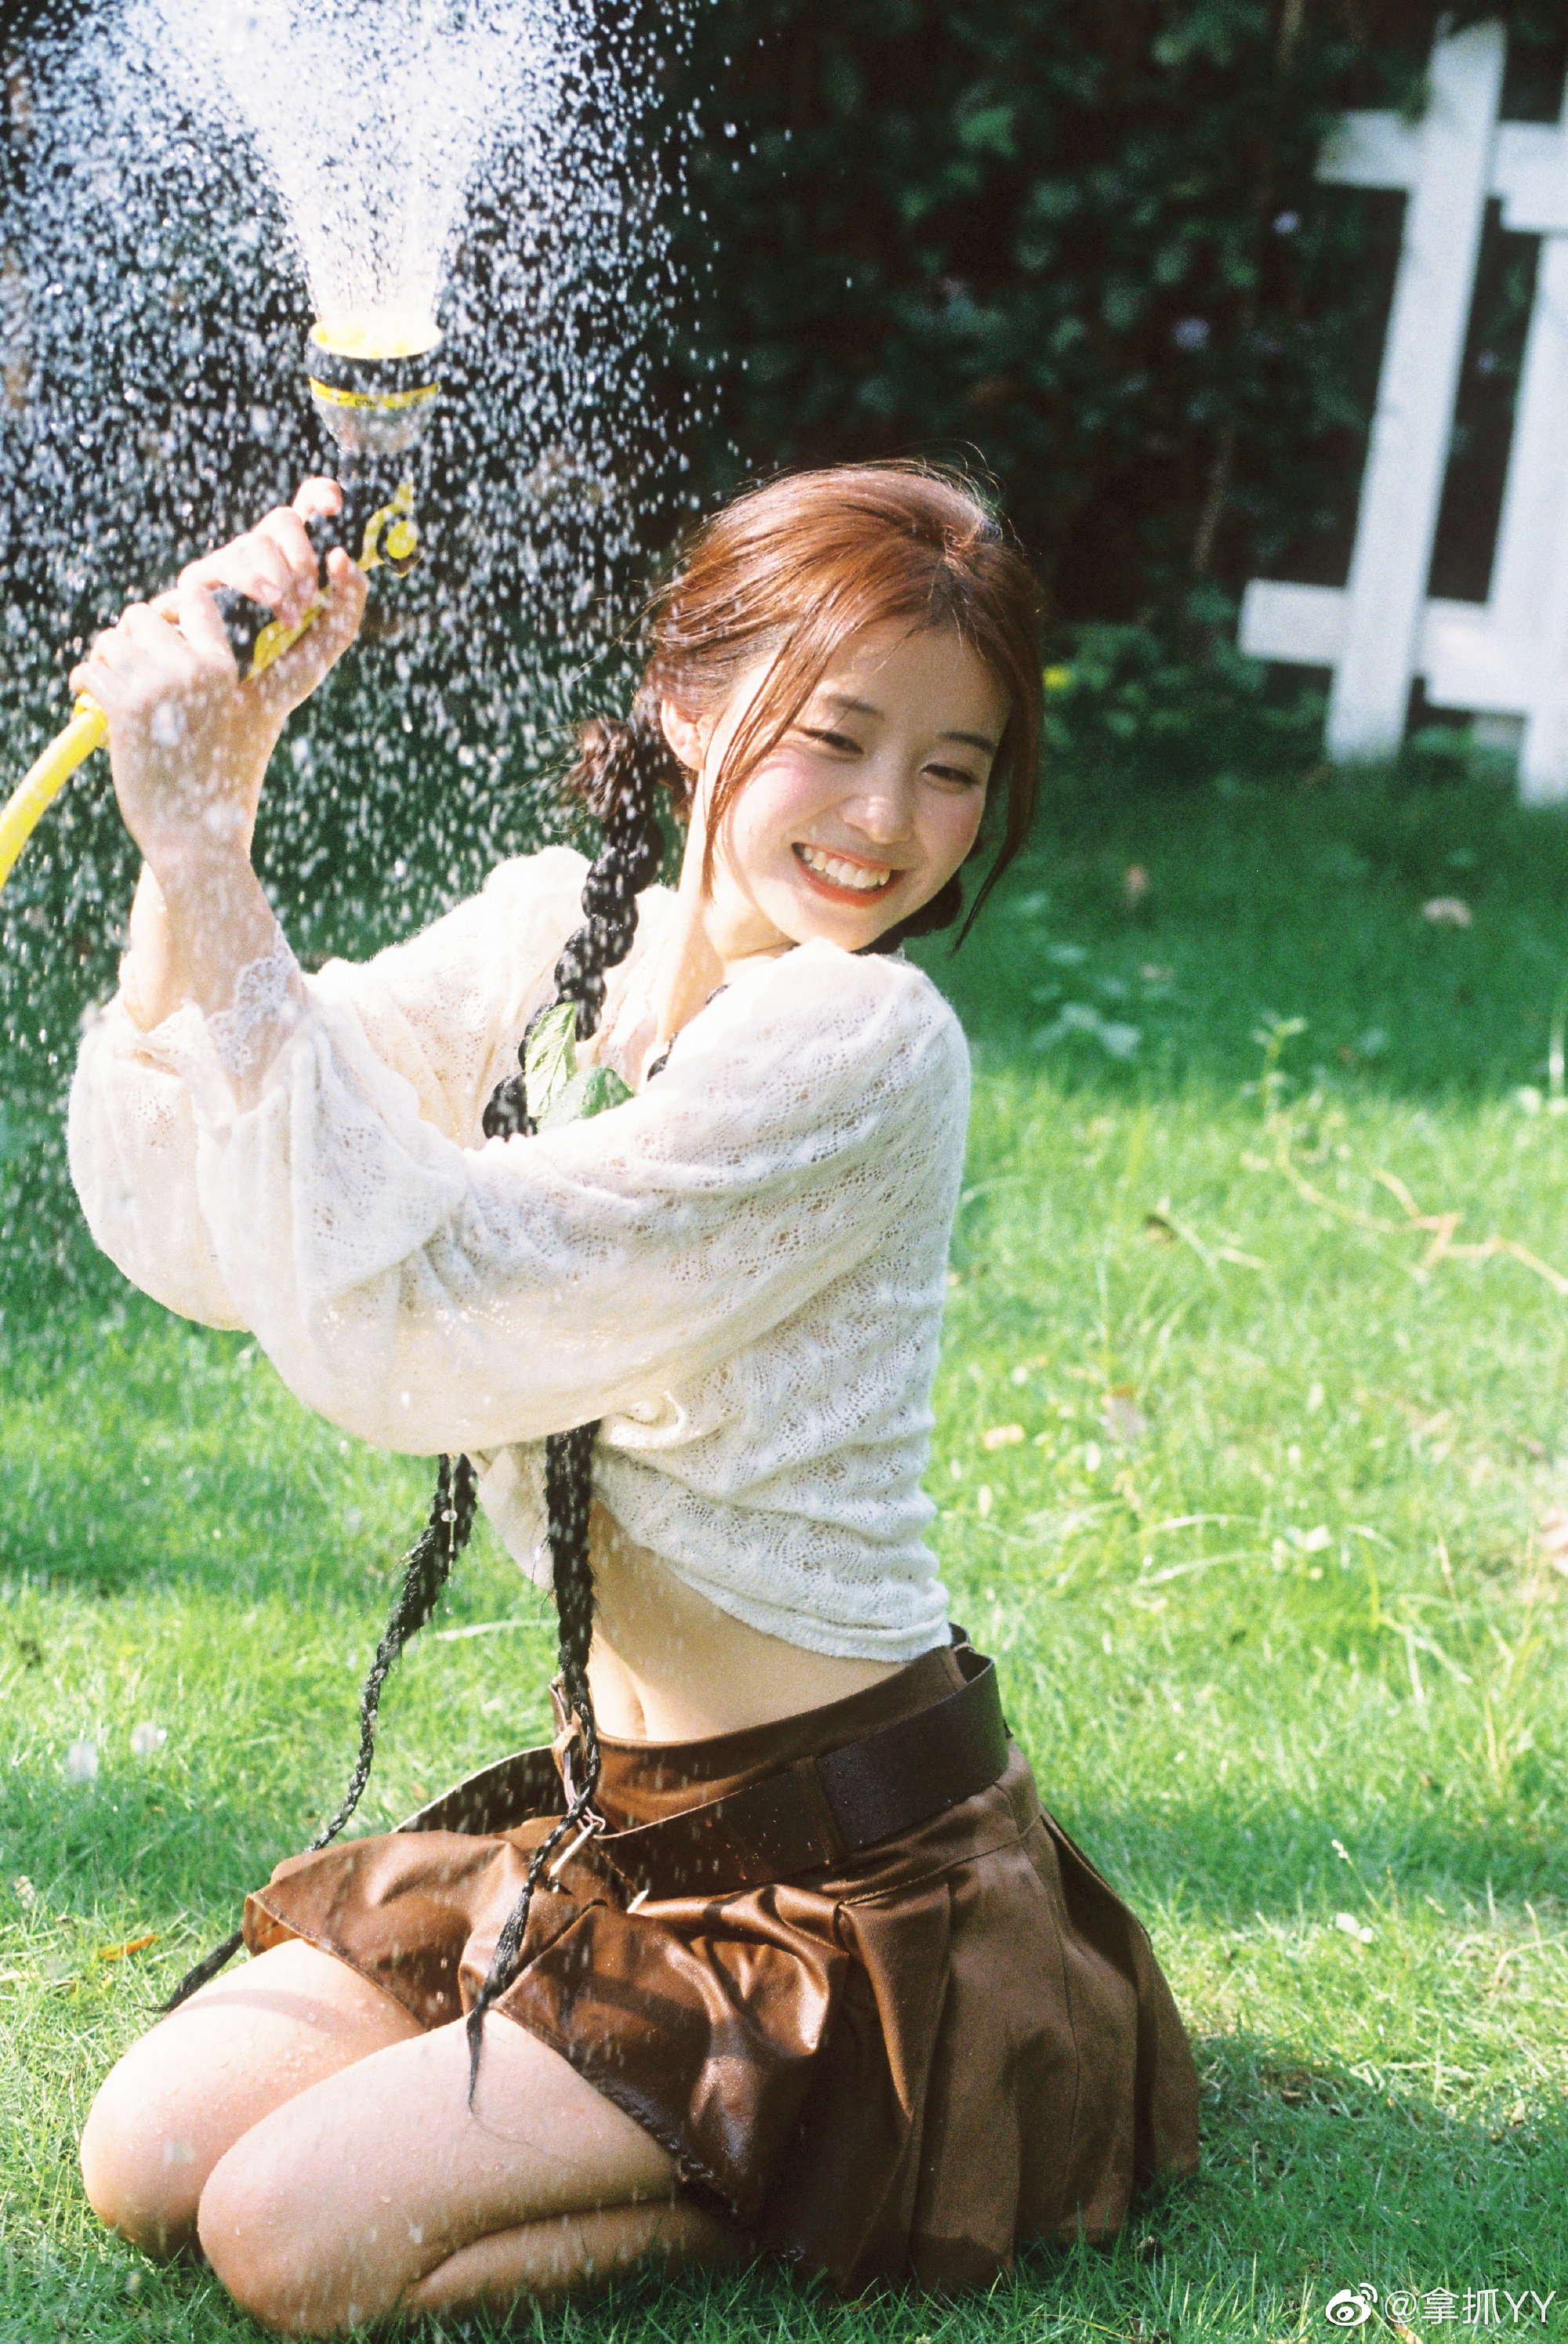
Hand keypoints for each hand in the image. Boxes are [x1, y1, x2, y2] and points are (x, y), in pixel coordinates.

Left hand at [70, 481, 367, 882]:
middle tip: (131, 667)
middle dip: (131, 636)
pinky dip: (84, 683)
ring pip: (110, 639)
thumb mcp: (238, 720)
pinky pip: (89, 670)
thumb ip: (215, 676)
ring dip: (105, 660)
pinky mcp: (124, 707)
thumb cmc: (217, 781)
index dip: (174, 611)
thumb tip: (177, 634)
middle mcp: (194, 668)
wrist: (194, 835)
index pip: (194, 598)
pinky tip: (91, 700)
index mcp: (227, 667)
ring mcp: (158, 685)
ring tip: (111, 686)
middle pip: (141, 613)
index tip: (165, 635)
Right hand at [174, 477, 367, 723]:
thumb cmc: (286, 674)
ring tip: (289, 615)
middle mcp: (259, 557)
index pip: (304, 512)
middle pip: (281, 520)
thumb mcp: (329, 638)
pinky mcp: (195, 586)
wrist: (243, 710)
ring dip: (278, 574)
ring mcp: (226, 568)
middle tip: (310, 596)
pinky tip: (266, 604)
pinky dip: (249, 580)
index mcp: (293, 562)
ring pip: (251, 542)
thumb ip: (348, 599)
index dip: (319, 496)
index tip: (335, 505)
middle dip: (302, 553)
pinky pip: (220, 564)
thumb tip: (341, 556)